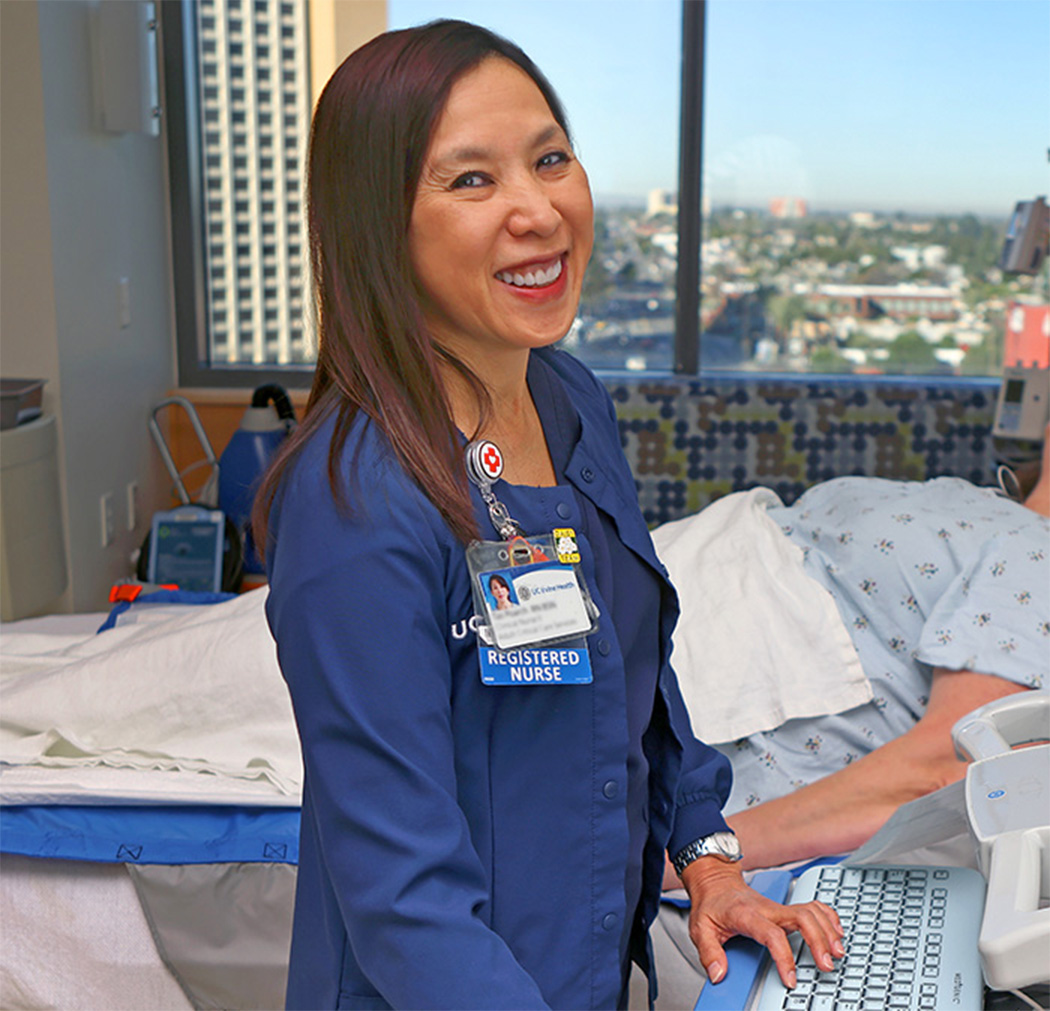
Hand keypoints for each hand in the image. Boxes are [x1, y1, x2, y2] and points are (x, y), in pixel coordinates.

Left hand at [681, 858, 843, 988]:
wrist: (714, 881)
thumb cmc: (711, 905)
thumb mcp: (699, 928)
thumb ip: (709, 952)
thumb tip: (719, 974)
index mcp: (747, 915)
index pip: (772, 935)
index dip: (784, 957)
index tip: (790, 978)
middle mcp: (767, 909)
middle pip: (801, 918)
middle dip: (818, 941)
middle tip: (826, 964)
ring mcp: (778, 906)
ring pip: (811, 911)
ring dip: (827, 929)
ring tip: (837, 952)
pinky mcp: (785, 907)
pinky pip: (812, 906)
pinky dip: (828, 916)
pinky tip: (835, 931)